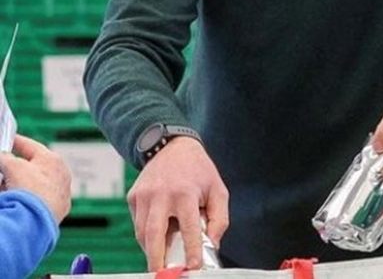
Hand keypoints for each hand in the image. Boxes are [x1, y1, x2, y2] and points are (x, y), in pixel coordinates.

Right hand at [0, 134, 71, 222]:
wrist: (37, 219)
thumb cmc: (30, 189)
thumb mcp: (13, 167)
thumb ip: (6, 158)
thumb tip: (3, 157)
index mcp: (53, 160)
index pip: (31, 146)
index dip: (17, 142)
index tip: (9, 140)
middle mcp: (61, 174)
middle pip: (33, 168)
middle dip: (15, 169)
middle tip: (3, 170)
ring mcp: (60, 193)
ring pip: (35, 185)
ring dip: (20, 185)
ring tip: (6, 189)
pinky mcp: (56, 210)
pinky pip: (38, 201)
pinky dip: (27, 200)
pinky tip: (16, 204)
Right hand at [127, 136, 228, 270]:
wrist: (173, 146)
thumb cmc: (199, 171)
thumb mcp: (218, 190)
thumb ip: (219, 219)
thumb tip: (212, 246)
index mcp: (185, 192)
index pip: (188, 228)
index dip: (191, 250)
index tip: (193, 267)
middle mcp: (161, 194)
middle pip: (153, 234)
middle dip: (156, 259)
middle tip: (162, 274)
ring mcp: (143, 195)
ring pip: (142, 233)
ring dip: (152, 249)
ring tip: (164, 256)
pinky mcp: (133, 196)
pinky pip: (137, 223)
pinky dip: (146, 234)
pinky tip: (159, 234)